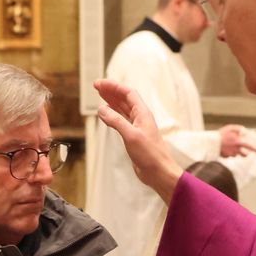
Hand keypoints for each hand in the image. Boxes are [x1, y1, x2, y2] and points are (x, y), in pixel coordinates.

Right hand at [95, 79, 183, 203]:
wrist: (159, 172)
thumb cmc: (150, 154)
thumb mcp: (131, 136)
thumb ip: (116, 121)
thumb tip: (102, 109)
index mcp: (143, 114)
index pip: (127, 93)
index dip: (114, 86)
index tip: (100, 84)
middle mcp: (140, 118)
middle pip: (124, 99)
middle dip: (111, 91)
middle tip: (97, 86)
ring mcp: (137, 127)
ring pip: (122, 109)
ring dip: (111, 101)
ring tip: (100, 95)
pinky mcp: (133, 137)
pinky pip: (121, 120)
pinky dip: (113, 115)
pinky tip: (106, 114)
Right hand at [219, 124, 255, 156]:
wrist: (210, 142)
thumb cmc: (220, 135)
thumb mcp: (230, 128)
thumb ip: (239, 129)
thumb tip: (244, 131)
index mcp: (238, 142)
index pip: (250, 146)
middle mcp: (235, 149)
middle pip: (245, 154)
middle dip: (247, 154)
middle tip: (249, 153)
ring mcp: (231, 154)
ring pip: (237, 155)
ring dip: (238, 153)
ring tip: (234, 148)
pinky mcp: (226, 156)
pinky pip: (230, 156)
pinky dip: (230, 153)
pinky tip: (227, 149)